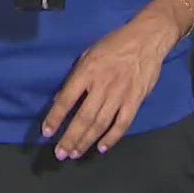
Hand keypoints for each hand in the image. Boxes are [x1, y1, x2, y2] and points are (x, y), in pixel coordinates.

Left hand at [42, 6, 178, 157]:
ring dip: (86, 141)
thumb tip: (60, 99)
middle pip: (83, 117)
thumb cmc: (114, 44)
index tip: (47, 133)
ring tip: (75, 154)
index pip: (66, 99)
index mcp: (87, 71)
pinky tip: (102, 148)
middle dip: (70, 138)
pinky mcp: (135, 100)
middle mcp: (102, 85)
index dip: (55, 117)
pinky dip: (112, 138)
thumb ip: (75, 76)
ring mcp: (120, 94)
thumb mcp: (88, 54)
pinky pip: (122, 124)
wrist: (147, 38)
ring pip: (100, 124)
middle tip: (60, 154)